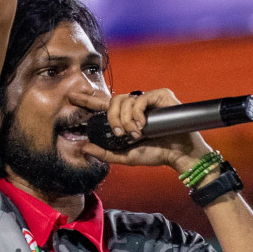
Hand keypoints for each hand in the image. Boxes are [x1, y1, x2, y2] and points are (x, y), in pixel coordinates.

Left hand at [82, 88, 214, 175]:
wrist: (180, 155)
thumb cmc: (156, 153)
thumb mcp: (126, 156)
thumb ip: (105, 153)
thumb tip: (84, 147)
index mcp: (126, 116)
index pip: (104, 105)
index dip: (88, 99)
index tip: (73, 96)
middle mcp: (136, 105)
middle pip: (113, 101)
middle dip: (112, 118)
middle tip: (119, 133)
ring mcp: (148, 99)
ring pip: (125, 99)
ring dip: (125, 119)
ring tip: (135, 133)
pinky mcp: (160, 95)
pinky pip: (140, 98)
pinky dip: (136, 113)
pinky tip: (141, 125)